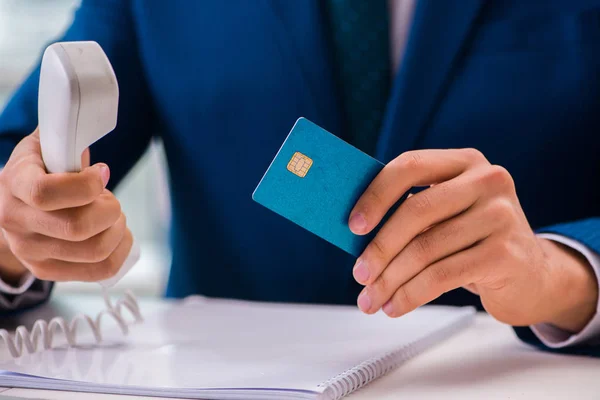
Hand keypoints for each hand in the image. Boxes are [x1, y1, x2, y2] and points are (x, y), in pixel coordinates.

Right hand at [0, 129, 132, 282]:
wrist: (12, 205)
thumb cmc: (39, 171)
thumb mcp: (44, 145)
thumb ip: (65, 135)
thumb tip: (90, 119)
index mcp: (13, 184)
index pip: (47, 192)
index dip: (86, 185)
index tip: (101, 172)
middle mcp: (16, 222)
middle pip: (77, 226)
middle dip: (109, 209)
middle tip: (109, 198)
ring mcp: (31, 251)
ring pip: (94, 251)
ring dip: (118, 229)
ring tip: (113, 215)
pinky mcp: (48, 270)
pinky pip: (100, 270)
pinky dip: (121, 251)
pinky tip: (118, 233)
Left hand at [349, 149, 597, 331]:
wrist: (531, 275)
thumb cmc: (473, 241)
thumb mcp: (447, 214)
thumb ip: (411, 212)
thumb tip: (355, 233)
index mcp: (465, 162)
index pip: (410, 165)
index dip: (376, 194)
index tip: (352, 226)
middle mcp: (487, 181)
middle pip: (416, 210)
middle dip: (379, 247)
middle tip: (359, 275)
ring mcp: (501, 216)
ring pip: (425, 249)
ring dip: (389, 280)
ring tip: (371, 299)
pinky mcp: (505, 254)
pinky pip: (442, 276)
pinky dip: (410, 295)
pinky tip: (395, 306)